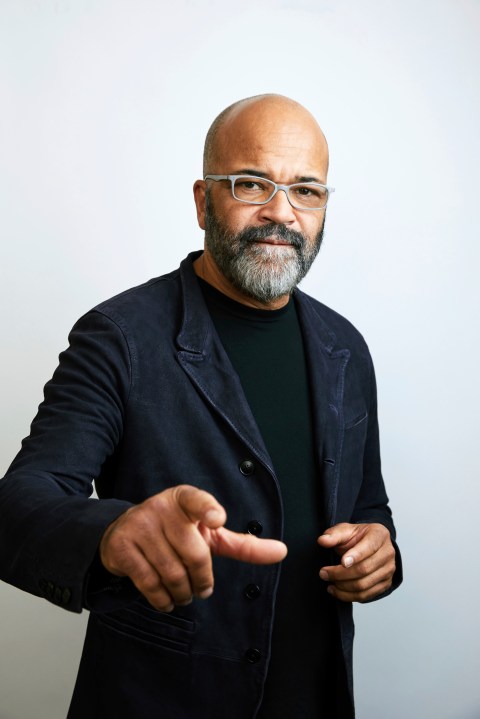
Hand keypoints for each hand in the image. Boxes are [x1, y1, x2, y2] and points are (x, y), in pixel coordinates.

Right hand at [100, 485, 286, 611]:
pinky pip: (149, 583)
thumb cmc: (175, 533)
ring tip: (184, 595)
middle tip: (203, 589)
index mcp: (184, 498)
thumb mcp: (207, 534)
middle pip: (194, 553)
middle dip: (202, 579)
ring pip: (172, 573)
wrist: (123, 533)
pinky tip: (166, 600)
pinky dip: (162, 600)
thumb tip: (282, 552)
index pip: (198, 500)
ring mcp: (139, 526)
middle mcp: (160, 508)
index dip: (208, 509)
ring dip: (183, 593)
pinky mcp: (122, 548)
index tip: (218, 519)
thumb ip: (243, 544)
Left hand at [317, 522, 394, 601]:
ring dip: (342, 587)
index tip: (342, 562)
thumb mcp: (346, 530)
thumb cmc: (358, 537)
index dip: (356, 556)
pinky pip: (366, 595)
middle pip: (364, 569)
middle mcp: (387, 553)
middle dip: (340, 574)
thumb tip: (322, 540)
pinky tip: (337, 591)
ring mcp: (388, 570)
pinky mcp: (385, 584)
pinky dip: (349, 596)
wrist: (370, 545)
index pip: (369, 547)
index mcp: (379, 535)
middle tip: (324, 573)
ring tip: (329, 583)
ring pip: (364, 585)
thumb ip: (334, 535)